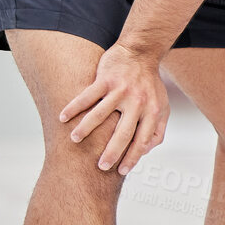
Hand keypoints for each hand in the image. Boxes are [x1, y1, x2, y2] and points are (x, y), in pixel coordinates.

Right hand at [58, 43, 169, 174]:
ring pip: (101, 113)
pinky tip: (62, 117)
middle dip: (112, 152)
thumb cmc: (150, 85)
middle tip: (100, 166)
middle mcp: (138, 102)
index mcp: (152, 111)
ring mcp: (121, 90)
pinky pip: (87, 95)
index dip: (133, 157)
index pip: (143, 140)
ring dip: (86, 128)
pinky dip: (74, 106)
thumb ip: (157, 129)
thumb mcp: (162, 107)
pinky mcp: (106, 79)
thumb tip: (145, 151)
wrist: (141, 53)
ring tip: (75, 140)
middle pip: (124, 132)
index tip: (121, 171)